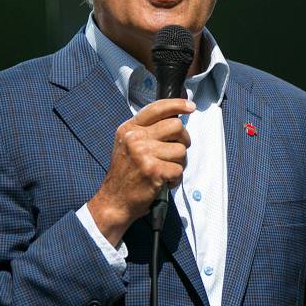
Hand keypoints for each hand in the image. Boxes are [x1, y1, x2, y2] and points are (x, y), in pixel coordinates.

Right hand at [87, 98, 194, 245]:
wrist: (114, 201)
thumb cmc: (126, 174)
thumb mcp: (128, 145)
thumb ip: (147, 130)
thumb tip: (176, 117)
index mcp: (129, 129)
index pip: (157, 108)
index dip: (177, 104)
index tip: (191, 106)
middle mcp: (135, 138)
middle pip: (176, 126)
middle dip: (183, 140)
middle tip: (175, 152)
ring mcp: (143, 154)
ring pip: (181, 150)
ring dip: (179, 163)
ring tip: (165, 170)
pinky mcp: (153, 170)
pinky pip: (179, 169)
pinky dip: (175, 179)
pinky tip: (163, 182)